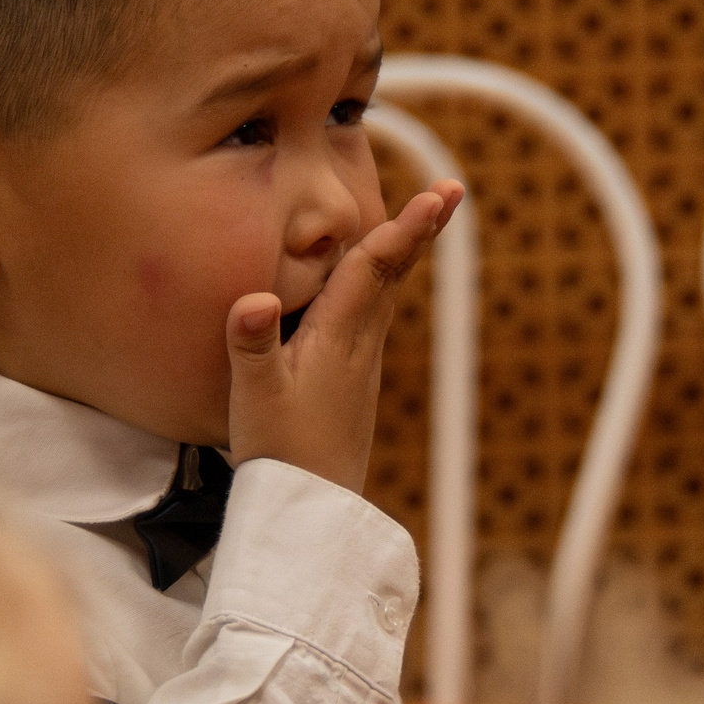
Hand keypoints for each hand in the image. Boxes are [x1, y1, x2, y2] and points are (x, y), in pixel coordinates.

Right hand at [224, 181, 464, 492]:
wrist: (310, 513)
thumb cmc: (280, 453)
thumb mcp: (255, 398)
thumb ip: (252, 345)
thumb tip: (255, 299)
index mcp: (340, 338)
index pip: (376, 270)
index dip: (405, 228)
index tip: (439, 195)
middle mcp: (360, 345)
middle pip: (394, 274)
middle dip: (420, 231)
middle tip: (451, 191)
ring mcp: (361, 364)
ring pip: (388, 295)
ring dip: (405, 253)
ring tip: (424, 221)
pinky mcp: (354, 381)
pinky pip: (374, 316)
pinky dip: (383, 284)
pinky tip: (378, 285)